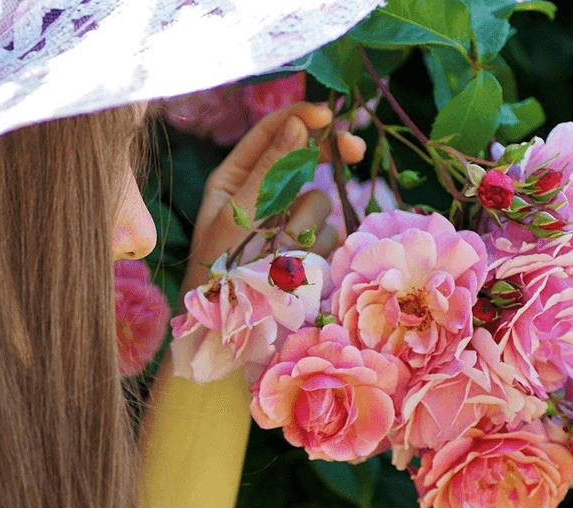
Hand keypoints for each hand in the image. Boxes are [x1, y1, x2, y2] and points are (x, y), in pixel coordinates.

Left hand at [183, 103, 365, 292]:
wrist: (224, 325)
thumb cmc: (216, 270)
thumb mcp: (238, 214)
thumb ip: (268, 171)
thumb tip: (298, 124)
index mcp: (235, 177)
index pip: (272, 132)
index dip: (302, 117)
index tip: (329, 116)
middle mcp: (264, 195)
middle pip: (308, 159)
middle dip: (331, 155)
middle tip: (356, 150)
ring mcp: (287, 221)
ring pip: (321, 201)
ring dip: (307, 224)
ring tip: (279, 252)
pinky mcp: (307, 247)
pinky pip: (328, 235)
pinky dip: (315, 250)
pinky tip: (293, 269)